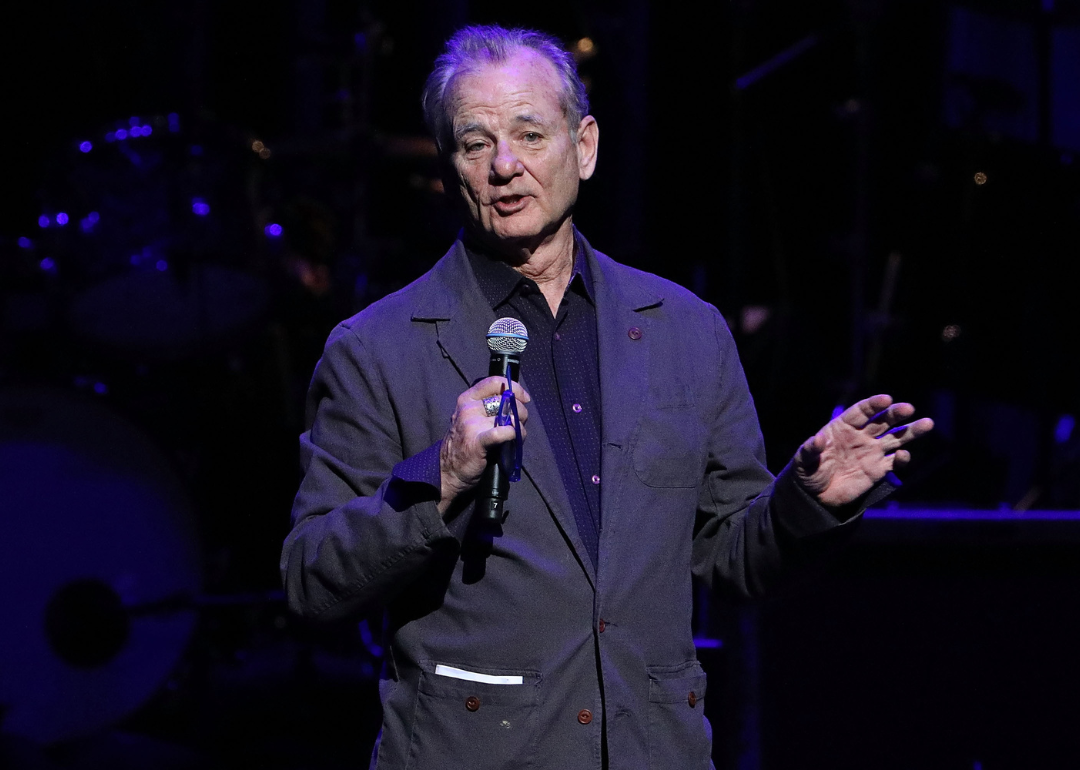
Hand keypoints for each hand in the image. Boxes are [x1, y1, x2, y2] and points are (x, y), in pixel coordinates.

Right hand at [438, 376, 529, 513]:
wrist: (447, 470)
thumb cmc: (463, 443)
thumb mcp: (470, 418)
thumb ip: (487, 407)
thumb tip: (515, 402)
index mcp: (467, 399)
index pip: (494, 382)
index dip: (514, 387)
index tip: (524, 398)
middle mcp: (469, 408)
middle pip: (506, 400)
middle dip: (520, 411)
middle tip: (521, 422)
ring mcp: (472, 425)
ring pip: (509, 417)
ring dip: (520, 426)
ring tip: (518, 435)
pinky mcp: (478, 442)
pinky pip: (503, 432)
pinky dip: (514, 434)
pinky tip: (515, 438)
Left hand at [793, 394, 933, 507]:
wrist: (815, 496)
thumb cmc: (807, 472)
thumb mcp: (803, 461)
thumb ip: (810, 450)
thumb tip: (818, 439)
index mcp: (842, 427)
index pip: (861, 411)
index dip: (873, 404)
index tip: (886, 399)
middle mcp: (860, 436)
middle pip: (882, 421)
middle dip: (895, 414)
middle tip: (909, 408)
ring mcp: (871, 452)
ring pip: (895, 438)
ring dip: (910, 431)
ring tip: (927, 423)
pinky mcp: (878, 470)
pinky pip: (894, 462)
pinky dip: (902, 458)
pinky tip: (904, 455)